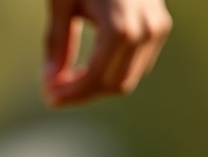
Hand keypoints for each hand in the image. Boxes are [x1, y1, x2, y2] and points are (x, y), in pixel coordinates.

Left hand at [43, 0, 171, 106]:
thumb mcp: (63, 3)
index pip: (96, 78)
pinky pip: (135, 65)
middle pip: (114, 85)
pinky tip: (83, 70)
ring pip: (127, 79)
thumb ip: (57, 43)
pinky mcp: (160, 27)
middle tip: (52, 93)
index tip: (48, 97)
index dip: (71, 94)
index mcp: (120, 26)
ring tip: (64, 82)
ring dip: (95, 87)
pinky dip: (109, 73)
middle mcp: (145, 30)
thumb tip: (48, 81)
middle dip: (82, 94)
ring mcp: (157, 29)